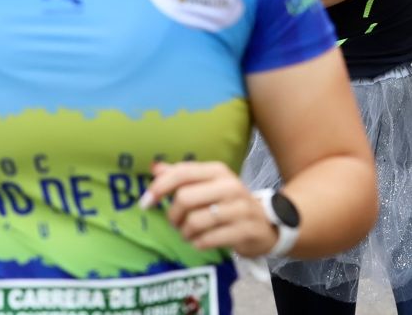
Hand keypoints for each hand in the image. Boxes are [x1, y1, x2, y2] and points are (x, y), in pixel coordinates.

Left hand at [139, 161, 277, 256]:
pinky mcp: (244, 230)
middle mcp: (230, 186)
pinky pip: (207, 239)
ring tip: (189, 233)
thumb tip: (154, 168)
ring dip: (185, 232)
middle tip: (176, 223)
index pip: (182, 172)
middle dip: (173, 215)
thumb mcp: (208, 185)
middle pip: (184, 198)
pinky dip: (198, 243)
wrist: (266, 224)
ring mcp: (239, 208)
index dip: (159, 187)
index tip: (146, 202)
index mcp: (218, 171)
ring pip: (194, 221)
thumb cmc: (229, 203)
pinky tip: (200, 241)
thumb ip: (182, 176)